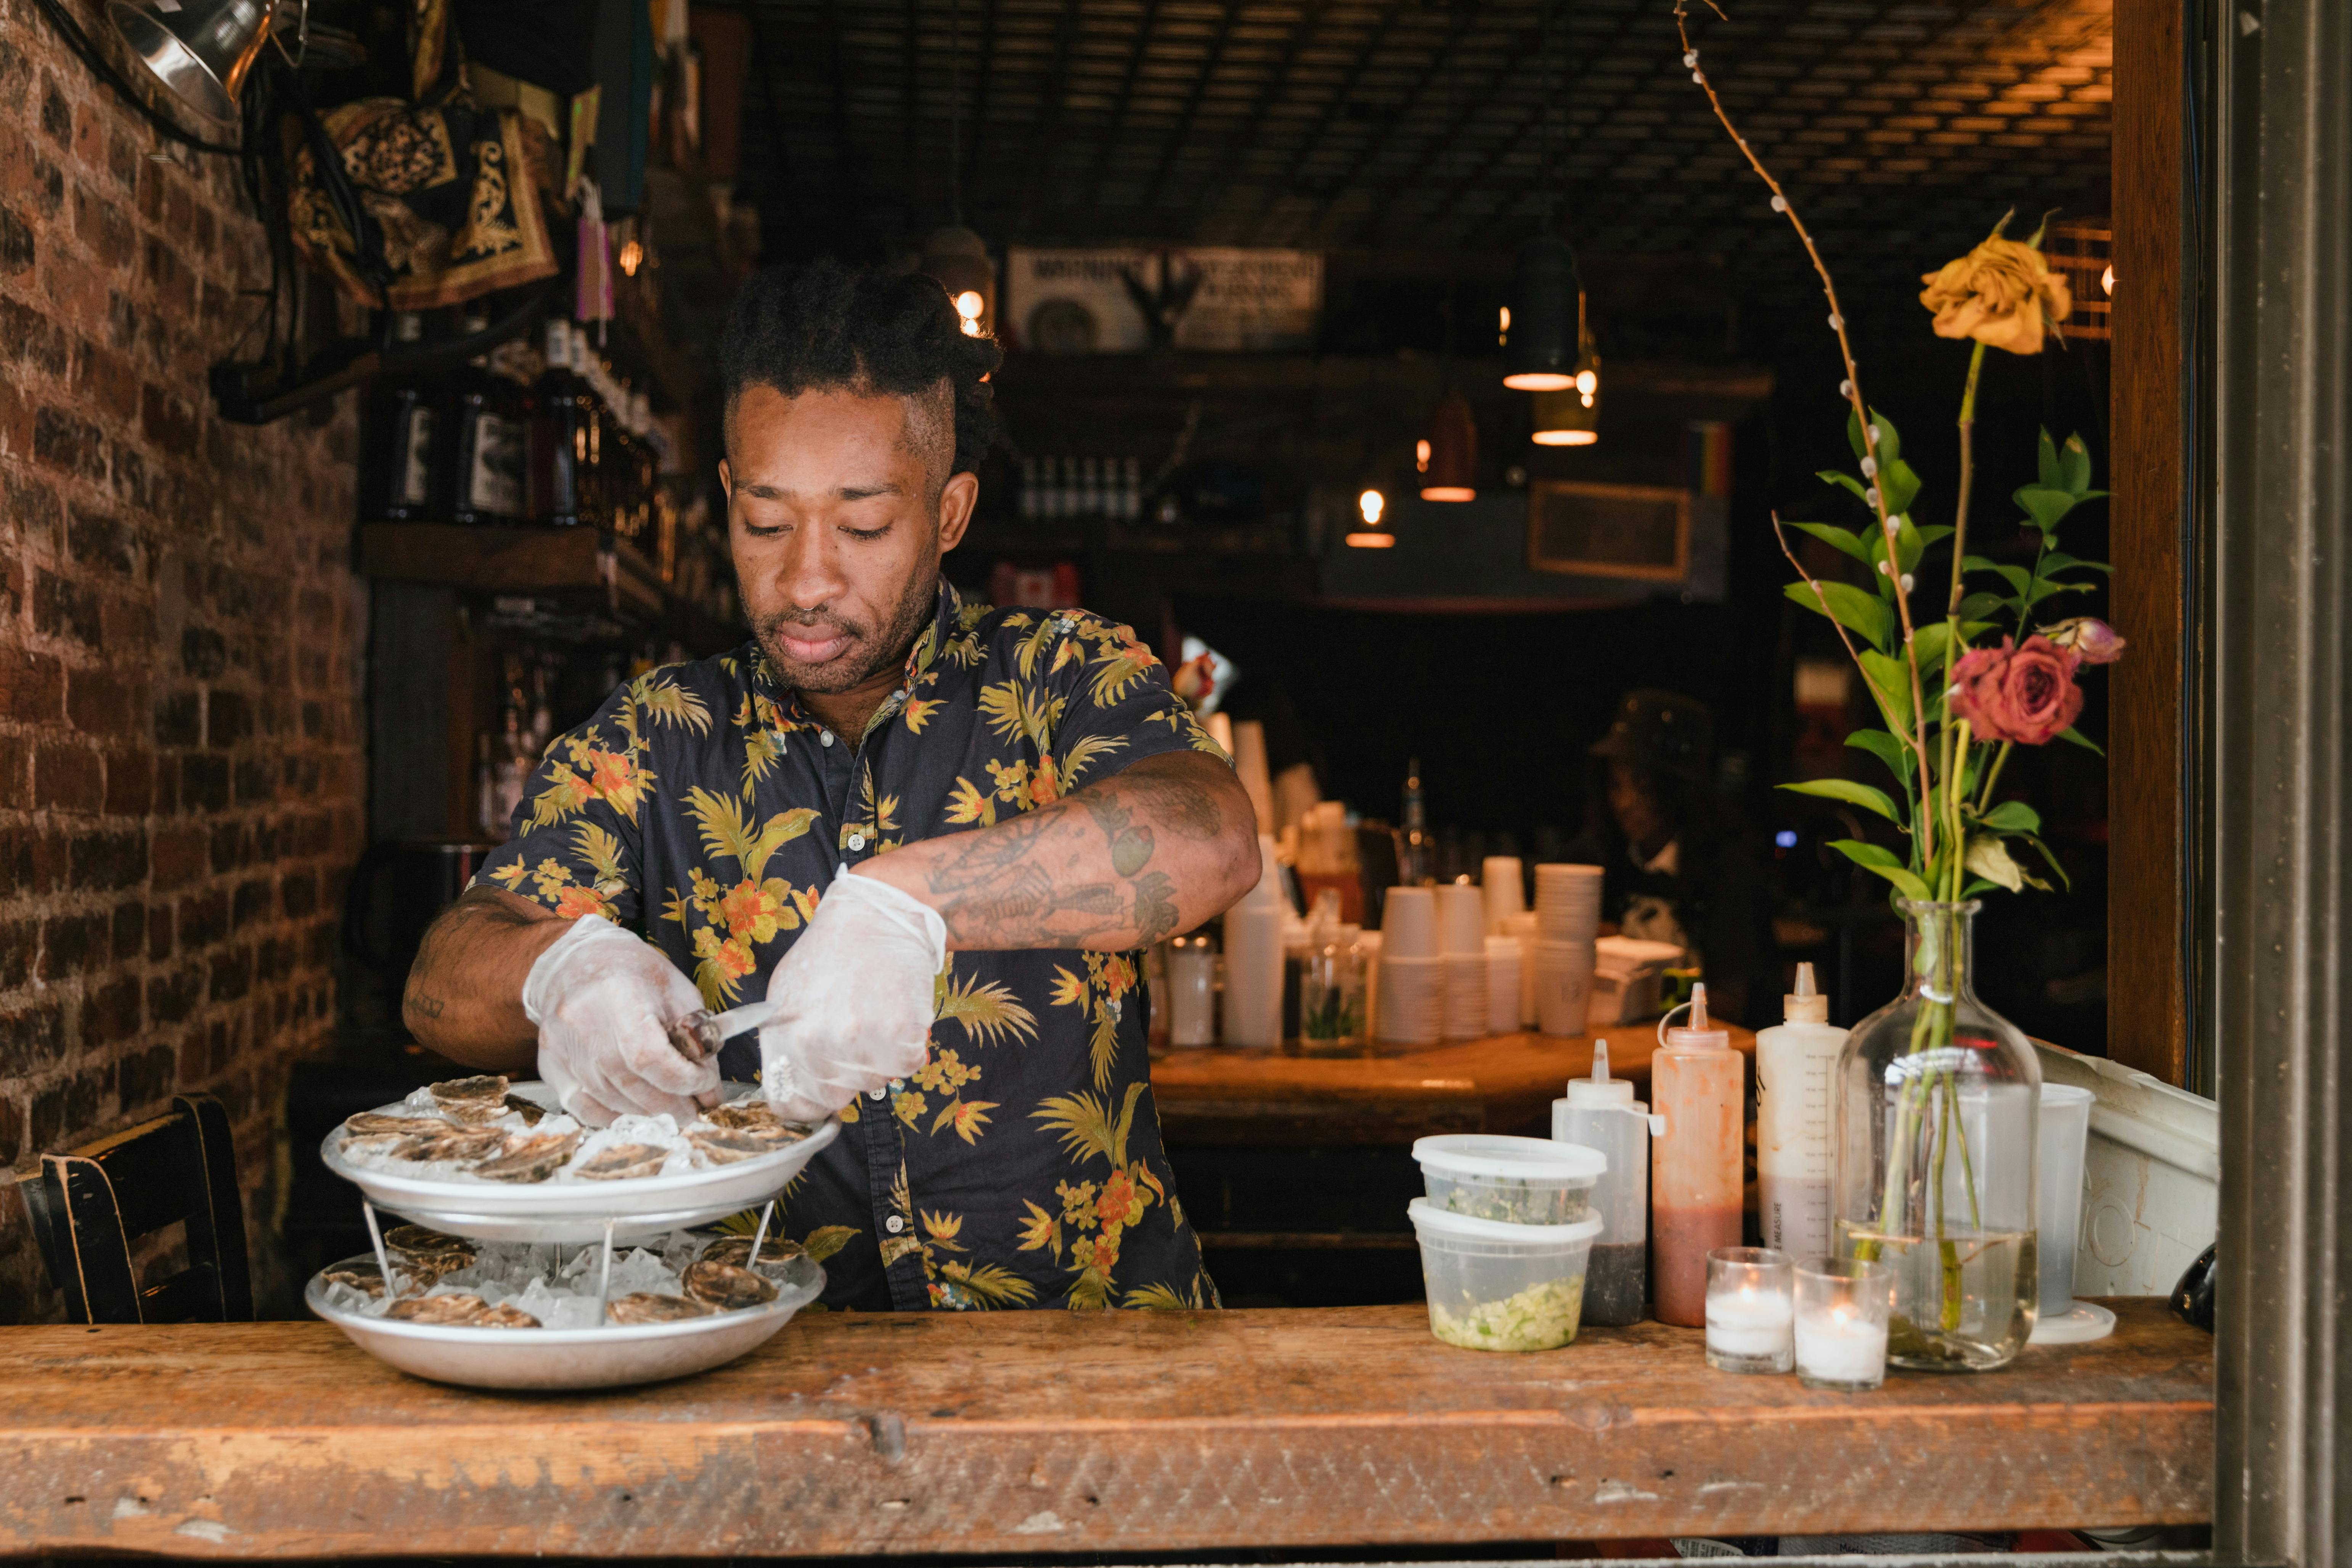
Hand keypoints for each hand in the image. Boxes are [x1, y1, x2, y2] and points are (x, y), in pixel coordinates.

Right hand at [521, 916, 717, 1125]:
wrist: (576, 961)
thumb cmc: (633, 973)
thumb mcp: (677, 991)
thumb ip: (697, 1039)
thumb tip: (709, 1090)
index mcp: (618, 994)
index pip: (648, 1055)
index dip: (682, 1078)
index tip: (704, 1084)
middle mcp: (582, 1021)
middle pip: (629, 1084)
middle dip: (670, 1106)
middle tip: (693, 1112)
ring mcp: (561, 1046)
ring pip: (608, 1100)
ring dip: (646, 1114)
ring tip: (672, 1112)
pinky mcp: (550, 1063)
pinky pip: (582, 1107)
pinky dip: (613, 1117)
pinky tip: (636, 1113)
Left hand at [758, 870, 946, 1120]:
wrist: (876, 916)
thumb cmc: (828, 954)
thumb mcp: (784, 997)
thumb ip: (785, 1044)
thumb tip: (792, 1082)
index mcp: (786, 1039)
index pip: (792, 1107)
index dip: (806, 1100)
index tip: (818, 1085)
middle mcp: (820, 1046)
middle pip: (835, 1098)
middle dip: (844, 1076)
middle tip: (852, 1037)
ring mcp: (861, 1043)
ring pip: (873, 1082)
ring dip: (876, 1060)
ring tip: (873, 1015)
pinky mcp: (901, 1036)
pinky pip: (905, 1066)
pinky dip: (905, 1048)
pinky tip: (896, 1014)